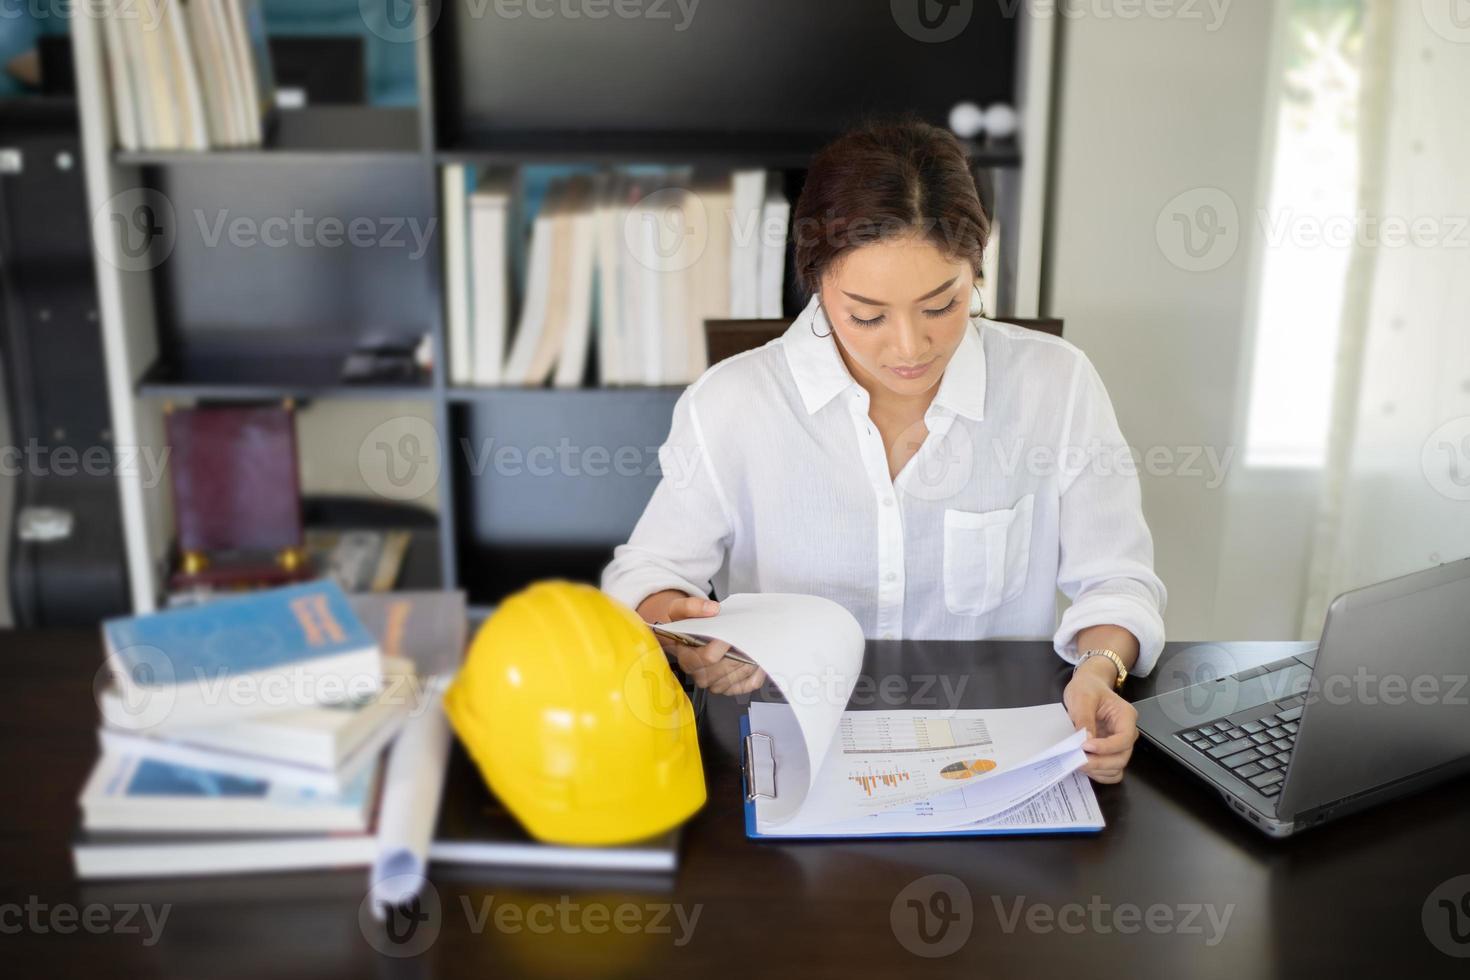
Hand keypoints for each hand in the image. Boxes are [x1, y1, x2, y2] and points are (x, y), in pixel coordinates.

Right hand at [636, 590, 766, 695]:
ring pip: (741, 674)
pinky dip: (757, 670)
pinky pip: (750, 683)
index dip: (725, 643)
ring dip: (751, 658)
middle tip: (748, 634)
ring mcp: (715, 684)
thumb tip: (712, 609)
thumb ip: (692, 606)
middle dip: (741, 649)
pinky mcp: (729, 688)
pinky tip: (755, 656)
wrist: (686, 638)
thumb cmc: (685, 627)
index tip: (733, 630)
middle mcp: (700, 675)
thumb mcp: (679, 610)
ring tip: (752, 642)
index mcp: (686, 659)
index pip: (709, 657)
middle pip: (729, 666)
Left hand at [1063, 663, 1138, 783]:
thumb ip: (1084, 718)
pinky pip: (1110, 771)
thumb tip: (1086, 740)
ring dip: (1098, 770)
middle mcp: (1127, 733)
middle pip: (1122, 757)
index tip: (1084, 746)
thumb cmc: (1087, 688)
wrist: (1087, 686)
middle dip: (1100, 762)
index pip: (1123, 739)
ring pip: (1117, 768)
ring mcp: (1119, 745)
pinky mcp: (1109, 752)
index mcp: (1126, 717)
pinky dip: (1098, 774)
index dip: (1105, 747)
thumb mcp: (1083, 697)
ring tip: (1077, 763)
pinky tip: (1083, 767)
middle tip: (1077, 760)